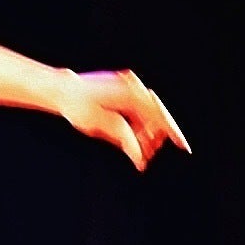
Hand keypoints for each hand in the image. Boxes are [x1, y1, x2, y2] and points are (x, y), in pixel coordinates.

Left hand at [62, 69, 190, 171]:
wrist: (61, 90)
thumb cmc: (76, 106)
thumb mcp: (98, 125)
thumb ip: (122, 138)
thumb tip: (139, 156)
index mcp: (131, 94)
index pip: (159, 116)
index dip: (172, 132)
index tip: (183, 146)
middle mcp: (134, 88)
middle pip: (155, 116)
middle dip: (154, 137)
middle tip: (148, 156)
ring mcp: (129, 89)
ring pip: (146, 116)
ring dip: (145, 135)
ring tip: (141, 153)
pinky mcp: (123, 94)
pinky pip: (137, 113)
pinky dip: (137, 128)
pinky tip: (135, 143)